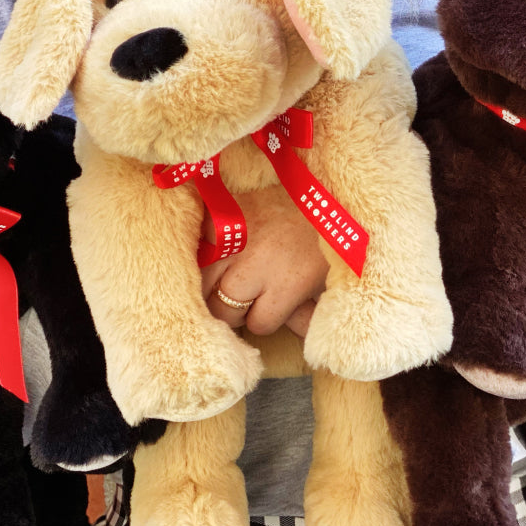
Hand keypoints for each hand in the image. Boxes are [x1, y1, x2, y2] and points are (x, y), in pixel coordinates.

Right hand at [201, 185, 327, 337]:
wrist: (320, 189)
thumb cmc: (326, 239)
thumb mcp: (326, 281)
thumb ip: (309, 314)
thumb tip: (296, 336)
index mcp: (288, 284)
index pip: (258, 324)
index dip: (265, 318)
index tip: (271, 306)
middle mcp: (257, 263)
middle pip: (224, 308)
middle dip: (235, 309)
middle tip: (247, 298)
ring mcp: (237, 237)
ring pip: (204, 280)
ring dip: (215, 285)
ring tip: (229, 279)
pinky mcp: (225, 213)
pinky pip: (199, 243)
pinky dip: (205, 251)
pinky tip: (218, 254)